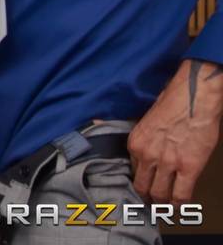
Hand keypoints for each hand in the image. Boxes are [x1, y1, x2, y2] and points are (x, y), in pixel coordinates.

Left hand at [129, 59, 222, 205]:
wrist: (193, 98)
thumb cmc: (172, 104)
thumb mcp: (143, 120)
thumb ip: (134, 135)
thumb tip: (110, 130)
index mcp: (135, 144)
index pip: (133, 171)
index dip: (140, 181)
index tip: (144, 186)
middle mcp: (147, 155)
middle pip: (143, 187)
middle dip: (147, 197)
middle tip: (153, 202)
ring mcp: (167, 163)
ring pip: (160, 194)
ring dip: (163, 203)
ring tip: (166, 206)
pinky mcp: (188, 168)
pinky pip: (181, 195)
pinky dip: (179, 204)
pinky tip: (180, 206)